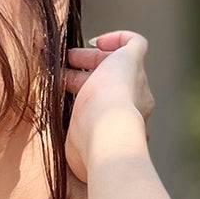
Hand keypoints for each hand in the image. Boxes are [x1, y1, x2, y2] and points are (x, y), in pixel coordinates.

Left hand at [63, 30, 153, 182]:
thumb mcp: (78, 148)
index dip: (86, 95)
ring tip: (68, 56)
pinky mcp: (133, 62)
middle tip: (63, 70)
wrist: (109, 135)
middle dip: (86, 75)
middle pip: (112, 84)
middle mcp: (134, 104)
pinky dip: (118, 38)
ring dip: (92, 58)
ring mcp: (135, 83)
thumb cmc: (91, 147)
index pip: (107, 105)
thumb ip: (77, 147)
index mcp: (123, 124)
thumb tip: (67, 161)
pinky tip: (96, 42)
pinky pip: (136, 44)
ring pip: (118, 65)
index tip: (68, 93)